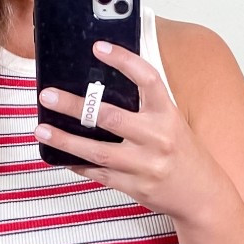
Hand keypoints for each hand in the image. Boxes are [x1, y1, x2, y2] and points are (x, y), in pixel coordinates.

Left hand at [35, 39, 223, 221]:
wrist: (202, 196)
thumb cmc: (184, 154)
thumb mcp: (173, 122)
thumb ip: (146, 106)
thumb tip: (105, 87)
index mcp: (168, 114)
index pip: (147, 78)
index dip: (123, 60)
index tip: (98, 47)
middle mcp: (157, 138)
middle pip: (109, 117)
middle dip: (74, 106)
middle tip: (47, 95)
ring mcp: (144, 165)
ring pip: (97, 150)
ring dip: (65, 140)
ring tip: (41, 130)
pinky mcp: (134, 187)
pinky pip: (99, 174)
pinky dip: (77, 164)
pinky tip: (60, 156)